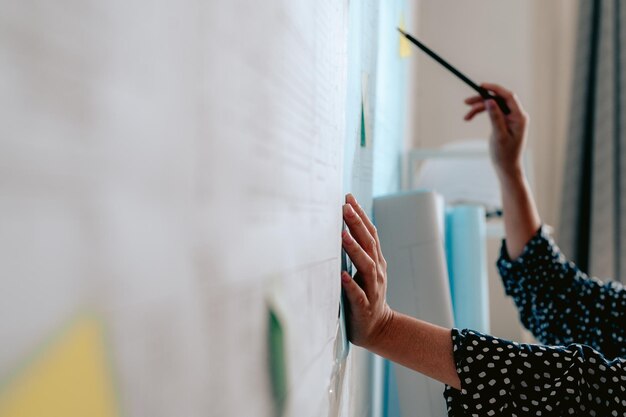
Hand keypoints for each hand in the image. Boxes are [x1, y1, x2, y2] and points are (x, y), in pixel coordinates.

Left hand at [341, 194, 393, 349]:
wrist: (378, 329)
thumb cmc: (365, 296)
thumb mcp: (364, 271)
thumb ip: (357, 252)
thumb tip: (341, 227)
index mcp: (376, 261)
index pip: (370, 233)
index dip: (361, 215)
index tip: (349, 197)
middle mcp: (377, 272)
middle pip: (369, 244)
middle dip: (357, 225)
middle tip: (345, 208)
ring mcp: (372, 289)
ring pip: (366, 266)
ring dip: (355, 250)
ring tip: (343, 235)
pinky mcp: (364, 307)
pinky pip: (358, 295)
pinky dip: (351, 284)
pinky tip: (342, 275)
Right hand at [463, 83, 528, 177]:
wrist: (507, 167)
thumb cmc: (505, 155)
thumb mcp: (499, 136)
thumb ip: (495, 117)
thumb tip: (490, 101)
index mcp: (519, 117)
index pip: (508, 96)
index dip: (495, 89)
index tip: (481, 86)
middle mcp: (516, 115)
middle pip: (498, 100)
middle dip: (482, 100)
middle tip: (466, 102)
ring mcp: (510, 118)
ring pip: (493, 106)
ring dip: (479, 108)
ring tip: (466, 116)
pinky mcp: (504, 122)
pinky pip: (492, 112)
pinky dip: (482, 113)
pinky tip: (470, 117)